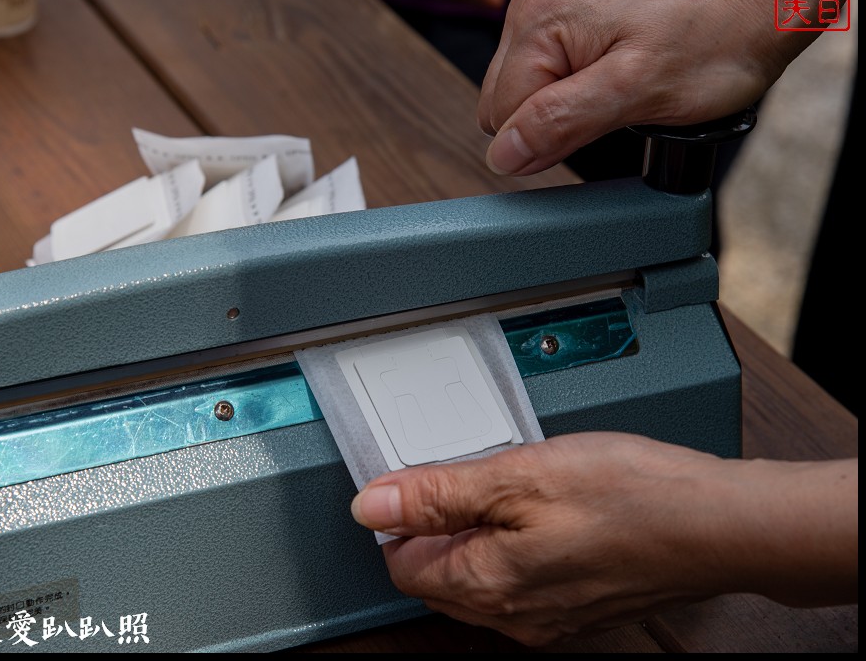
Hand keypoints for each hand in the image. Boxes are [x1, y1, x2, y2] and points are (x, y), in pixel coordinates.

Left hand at [351, 432, 856, 645]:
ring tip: (518, 488)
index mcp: (486, 586)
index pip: (401, 564)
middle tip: (478, 477)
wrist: (721, 524)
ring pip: (479, 579)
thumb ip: (437, 494)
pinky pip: (520, 582)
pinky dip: (516, 547)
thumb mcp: (519, 475)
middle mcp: (513, 616)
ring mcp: (549, 618)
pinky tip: (548, 511)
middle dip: (440, 527)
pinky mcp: (578, 608)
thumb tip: (371, 505)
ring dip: (480, 535)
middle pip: (438, 576)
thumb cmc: (632, 496)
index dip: (403, 517)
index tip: (424, 479)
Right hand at [478, 0, 831, 175]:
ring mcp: (544, 17)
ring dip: (561, 112)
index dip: (545, 137)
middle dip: (550, 123)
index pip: (500, 115)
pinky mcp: (559, 30)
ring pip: (518, 103)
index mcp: (540, 20)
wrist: (748, 15)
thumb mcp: (633, 95)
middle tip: (609, 105)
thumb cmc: (709, 47)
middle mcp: (532, 10)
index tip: (596, 122)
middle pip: (502, 108)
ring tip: (613, 91)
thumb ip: (559, 123)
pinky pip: (538, 87)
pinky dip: (570, 98)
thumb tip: (505, 155)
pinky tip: (607, 83)